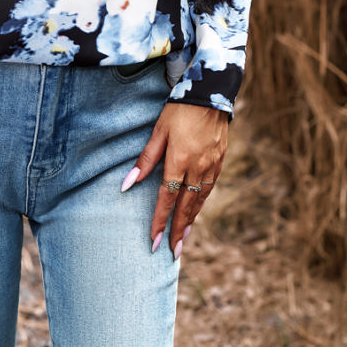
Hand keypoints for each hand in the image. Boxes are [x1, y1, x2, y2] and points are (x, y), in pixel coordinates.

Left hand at [121, 102, 227, 258]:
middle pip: (186, 206)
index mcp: (179, 161)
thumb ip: (144, 160)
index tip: (154, 241)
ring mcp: (211, 165)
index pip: (167, 199)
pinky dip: (201, 203)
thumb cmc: (178, 110)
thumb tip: (126, 185)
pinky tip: (196, 210)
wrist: (211, 93)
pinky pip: (209, 188)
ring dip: (191, 221)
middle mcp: (197, 168)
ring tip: (183, 238)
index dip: (160, 221)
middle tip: (172, 253)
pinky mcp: (220, 160)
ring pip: (200, 200)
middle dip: (178, 231)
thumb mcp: (158, 132)